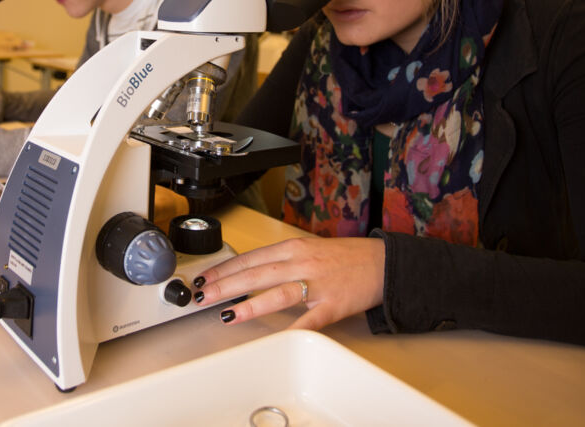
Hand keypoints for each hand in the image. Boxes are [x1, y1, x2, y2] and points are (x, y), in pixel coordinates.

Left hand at [193, 236, 385, 329]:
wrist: (381, 263)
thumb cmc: (343, 258)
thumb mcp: (308, 249)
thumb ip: (280, 259)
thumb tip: (248, 271)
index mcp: (294, 248)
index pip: (251, 257)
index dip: (225, 268)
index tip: (205, 278)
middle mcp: (302, 262)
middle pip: (257, 273)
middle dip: (226, 285)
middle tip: (203, 295)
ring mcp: (317, 284)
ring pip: (278, 293)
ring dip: (250, 304)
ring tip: (228, 314)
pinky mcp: (332, 304)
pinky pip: (308, 320)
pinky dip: (291, 328)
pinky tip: (274, 336)